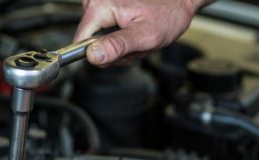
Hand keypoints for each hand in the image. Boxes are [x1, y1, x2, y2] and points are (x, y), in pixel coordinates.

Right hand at [75, 0, 211, 65]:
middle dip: (114, 50)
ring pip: (99, 40)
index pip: (81, 41)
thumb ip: (117, 46)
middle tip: (135, 44)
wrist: (178, 2)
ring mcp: (101, 5)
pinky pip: (105, 33)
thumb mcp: (145, 36)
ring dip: (120, 46)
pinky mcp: (106, 9)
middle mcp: (97, 2)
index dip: (97, 54)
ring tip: (137, 37)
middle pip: (91, 42)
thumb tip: (93, 56)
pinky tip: (133, 32)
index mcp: (101, 6)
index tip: (118, 53)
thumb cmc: (167, 15)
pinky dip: (121, 38)